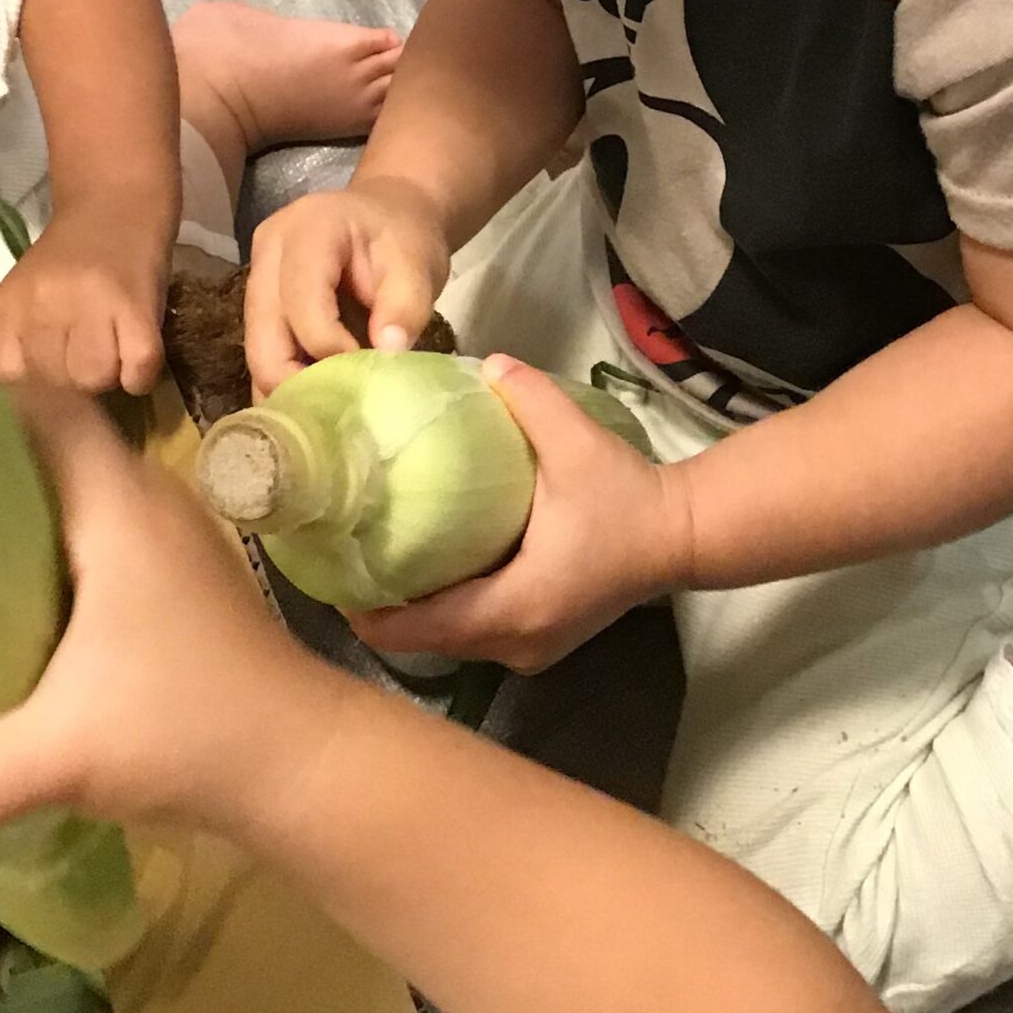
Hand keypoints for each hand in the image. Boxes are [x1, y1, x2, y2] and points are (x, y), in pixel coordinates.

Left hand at [0, 206, 167, 397]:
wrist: (116, 202)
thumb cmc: (72, 257)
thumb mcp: (28, 294)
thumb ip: (17, 339)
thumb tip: (19, 399)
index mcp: (10, 304)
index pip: (7, 375)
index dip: (34, 382)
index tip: (52, 370)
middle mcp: (45, 304)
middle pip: (56, 382)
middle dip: (74, 379)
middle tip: (88, 354)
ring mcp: (92, 305)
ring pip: (94, 379)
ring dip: (109, 375)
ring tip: (116, 352)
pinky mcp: (137, 308)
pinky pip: (137, 370)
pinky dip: (140, 375)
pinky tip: (138, 353)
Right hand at [0, 389, 313, 836]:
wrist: (304, 765)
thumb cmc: (189, 728)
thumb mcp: (62, 756)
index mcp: (119, 503)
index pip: (48, 406)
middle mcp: (147, 505)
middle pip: (53, 451)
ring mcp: (170, 546)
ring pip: (77, 502)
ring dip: (16, 520)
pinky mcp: (177, 590)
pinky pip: (96, 546)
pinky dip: (48, 562)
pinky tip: (2, 615)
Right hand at [243, 177, 450, 394]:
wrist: (389, 213)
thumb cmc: (404, 237)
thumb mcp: (419, 265)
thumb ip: (406, 307)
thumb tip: (387, 356)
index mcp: (309, 229)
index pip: (303, 304)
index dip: (330, 350)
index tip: (367, 373)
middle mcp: (269, 249)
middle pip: (264, 336)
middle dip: (296, 383)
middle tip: (337, 413)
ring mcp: (257, 274)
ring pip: (256, 350)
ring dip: (287, 386)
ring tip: (327, 412)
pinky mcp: (258, 300)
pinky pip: (262, 350)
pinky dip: (284, 378)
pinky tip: (314, 399)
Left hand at [354, 356, 689, 672]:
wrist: (681, 534)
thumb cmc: (626, 496)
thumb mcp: (575, 441)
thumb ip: (528, 397)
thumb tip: (485, 363)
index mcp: (513, 608)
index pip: (419, 630)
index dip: (368, 613)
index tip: (331, 575)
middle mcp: (515, 643)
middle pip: (427, 641)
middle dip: (383, 609)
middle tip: (346, 555)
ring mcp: (531, 649)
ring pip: (451, 641)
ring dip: (415, 612)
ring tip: (378, 559)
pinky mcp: (541, 640)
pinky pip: (476, 634)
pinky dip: (448, 611)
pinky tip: (430, 568)